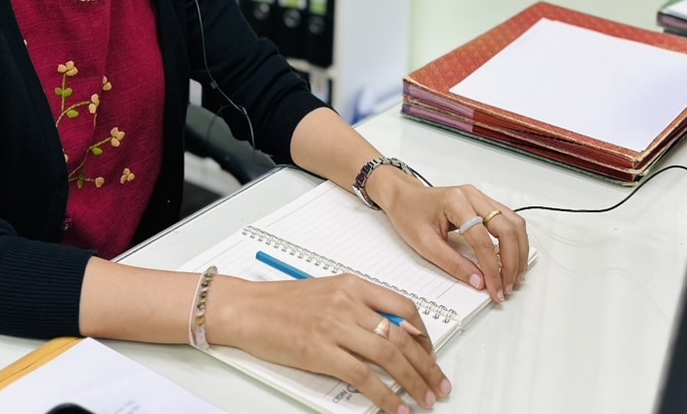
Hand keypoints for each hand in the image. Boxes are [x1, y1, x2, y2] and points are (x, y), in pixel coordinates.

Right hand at [208, 273, 451, 412]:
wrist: (247, 309)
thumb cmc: (282, 303)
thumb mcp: (328, 293)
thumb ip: (360, 309)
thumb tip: (393, 334)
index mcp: (352, 285)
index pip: (404, 307)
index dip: (424, 334)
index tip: (431, 353)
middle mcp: (348, 303)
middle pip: (403, 335)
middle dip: (428, 364)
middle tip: (439, 383)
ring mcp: (335, 327)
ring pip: (389, 356)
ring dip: (414, 381)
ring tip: (426, 399)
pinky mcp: (321, 352)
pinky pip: (364, 377)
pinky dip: (386, 396)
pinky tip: (396, 407)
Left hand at [369, 171, 528, 302]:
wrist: (403, 196)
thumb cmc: (409, 214)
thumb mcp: (425, 244)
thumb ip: (453, 263)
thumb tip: (479, 282)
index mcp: (456, 202)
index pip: (482, 239)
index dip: (491, 268)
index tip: (494, 289)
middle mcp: (474, 196)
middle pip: (507, 229)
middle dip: (512, 262)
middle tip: (507, 287)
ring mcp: (481, 198)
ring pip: (514, 224)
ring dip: (519, 252)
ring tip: (514, 277)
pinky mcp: (484, 204)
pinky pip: (509, 222)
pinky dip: (515, 243)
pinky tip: (512, 261)